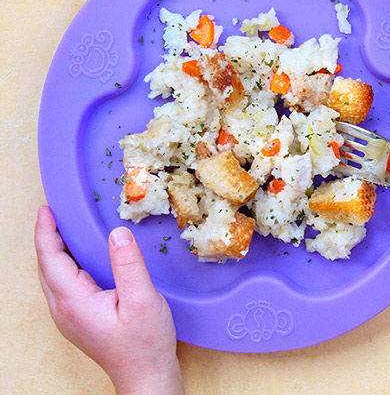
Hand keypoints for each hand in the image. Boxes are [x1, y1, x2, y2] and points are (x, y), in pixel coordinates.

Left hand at [34, 206, 183, 394]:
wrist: (146, 376)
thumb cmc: (144, 343)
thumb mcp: (142, 299)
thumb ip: (128, 264)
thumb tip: (117, 234)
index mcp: (74, 301)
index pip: (51, 259)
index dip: (46, 232)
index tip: (46, 211)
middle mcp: (64, 310)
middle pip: (47, 268)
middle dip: (48, 239)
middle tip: (55, 215)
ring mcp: (69, 318)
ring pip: (53, 278)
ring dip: (56, 253)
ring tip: (65, 231)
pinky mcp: (79, 321)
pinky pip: (63, 287)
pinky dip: (65, 267)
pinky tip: (80, 261)